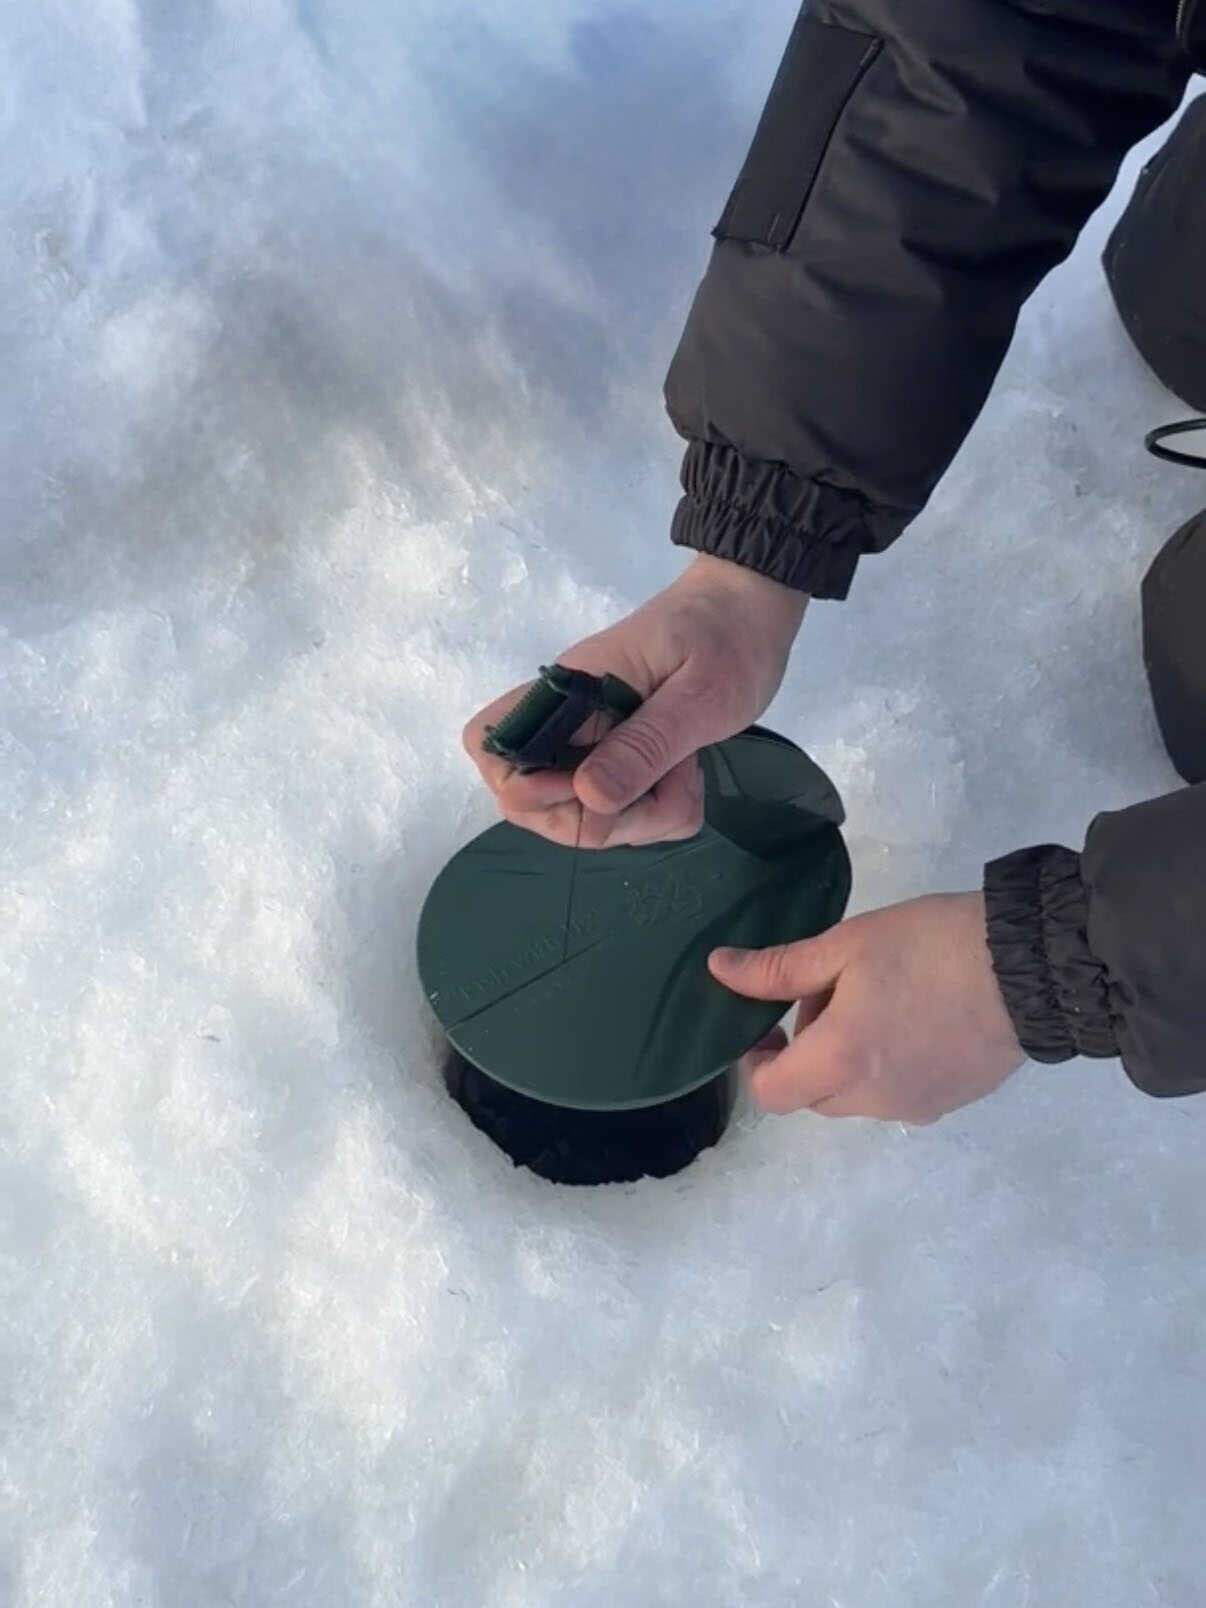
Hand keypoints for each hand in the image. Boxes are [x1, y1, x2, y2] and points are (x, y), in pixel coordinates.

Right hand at [463, 553, 808, 847]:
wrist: (755, 603)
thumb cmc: (729, 637)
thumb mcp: (700, 696)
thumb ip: (644, 746)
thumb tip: (586, 797)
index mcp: (571, 691)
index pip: (492, 744)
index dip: (526, 788)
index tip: (592, 791)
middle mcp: (569, 718)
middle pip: (534, 802)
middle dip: (600, 819)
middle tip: (666, 786)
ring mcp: (594, 740)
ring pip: (583, 815)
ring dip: (639, 817)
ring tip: (687, 774)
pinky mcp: (621, 756)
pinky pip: (618, 810)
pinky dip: (654, 812)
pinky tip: (686, 778)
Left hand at [708, 892, 1025, 1123]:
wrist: (1031, 966)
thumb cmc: (930, 947)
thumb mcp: (847, 945)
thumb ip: (779, 968)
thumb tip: (719, 971)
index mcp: (841, 1062)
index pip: (771, 1094)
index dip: (756, 1062)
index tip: (767, 1025)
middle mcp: (875, 1099)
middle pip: (813, 1096)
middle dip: (806, 1052)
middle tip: (831, 994)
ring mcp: (918, 1106)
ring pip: (856, 1097)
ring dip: (847, 1060)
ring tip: (879, 998)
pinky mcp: (953, 1101)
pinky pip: (899, 1095)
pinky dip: (889, 1066)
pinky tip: (916, 1017)